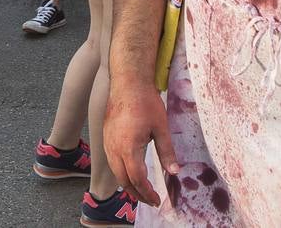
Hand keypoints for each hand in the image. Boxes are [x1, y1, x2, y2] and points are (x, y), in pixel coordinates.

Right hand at [104, 79, 178, 207]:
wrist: (127, 81)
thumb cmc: (145, 102)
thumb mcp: (161, 128)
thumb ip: (167, 152)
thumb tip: (174, 172)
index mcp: (129, 148)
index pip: (137, 179)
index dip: (147, 193)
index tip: (157, 200)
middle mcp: (114, 148)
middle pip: (124, 180)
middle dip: (137, 194)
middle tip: (150, 200)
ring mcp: (107, 142)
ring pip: (115, 172)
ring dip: (127, 184)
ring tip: (141, 190)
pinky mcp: (106, 136)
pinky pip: (111, 161)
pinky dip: (121, 172)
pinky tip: (130, 172)